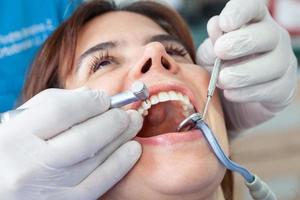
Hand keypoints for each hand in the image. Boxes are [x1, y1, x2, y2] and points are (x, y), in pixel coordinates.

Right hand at [0, 87, 142, 199]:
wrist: (1, 189)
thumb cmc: (10, 152)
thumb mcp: (19, 125)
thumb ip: (51, 106)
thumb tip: (92, 97)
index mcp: (13, 139)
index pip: (61, 110)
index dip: (91, 101)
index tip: (104, 99)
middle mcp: (30, 166)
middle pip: (86, 135)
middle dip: (114, 119)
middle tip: (126, 112)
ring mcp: (49, 189)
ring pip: (96, 157)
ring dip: (122, 137)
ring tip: (133, 124)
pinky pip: (101, 183)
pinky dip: (121, 163)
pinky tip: (132, 149)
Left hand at [197, 0, 297, 132]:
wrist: (229, 102)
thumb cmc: (219, 70)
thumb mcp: (209, 56)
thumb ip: (212, 43)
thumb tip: (215, 25)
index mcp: (253, 24)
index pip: (252, 8)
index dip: (240, 12)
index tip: (224, 23)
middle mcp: (272, 39)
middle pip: (268, 34)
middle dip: (242, 42)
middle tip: (220, 51)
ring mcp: (282, 63)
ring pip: (274, 64)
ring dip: (244, 73)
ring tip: (221, 80)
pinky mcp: (283, 88)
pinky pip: (273, 89)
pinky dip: (249, 92)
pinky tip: (230, 93)